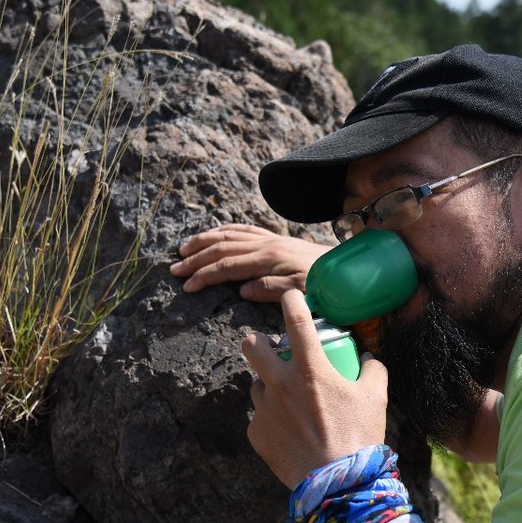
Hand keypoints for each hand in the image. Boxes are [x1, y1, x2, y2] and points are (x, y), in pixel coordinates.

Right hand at [170, 224, 330, 299]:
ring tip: (184, 248)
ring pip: (230, 235)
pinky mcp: (276, 238)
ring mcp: (271, 239)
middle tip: (174, 268)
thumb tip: (243, 290)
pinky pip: (245, 229)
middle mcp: (267, 244)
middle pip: (222, 248)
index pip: (227, 266)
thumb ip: (273, 290)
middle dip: (196, 258)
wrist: (347, 269)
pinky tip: (215, 234)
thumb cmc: (326, 285)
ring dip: (205, 240)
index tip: (186, 286)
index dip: (204, 275)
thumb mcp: (302, 293)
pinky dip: (225, 230)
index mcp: (269, 259)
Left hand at [241, 289, 389, 487]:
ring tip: (291, 402)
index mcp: (309, 369)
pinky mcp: (256, 433)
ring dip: (269, 386)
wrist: (338, 484)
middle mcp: (280, 384)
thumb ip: (373, 369)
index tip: (292, 299)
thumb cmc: (359, 437)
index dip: (291, 300)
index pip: (295, 319)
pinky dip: (272, 420)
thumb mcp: (376, 398)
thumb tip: (369, 357)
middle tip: (274, 352)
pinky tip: (291, 432)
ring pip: (256, 384)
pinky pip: (260, 418)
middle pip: (251, 346)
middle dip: (258, 342)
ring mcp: (264, 409)